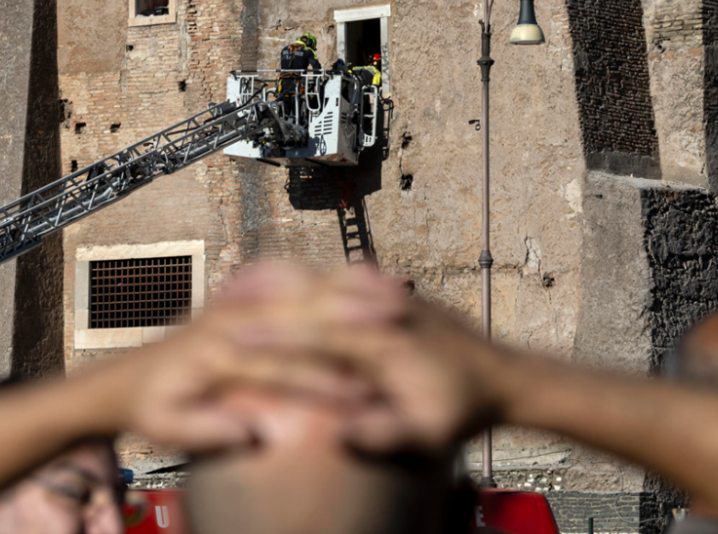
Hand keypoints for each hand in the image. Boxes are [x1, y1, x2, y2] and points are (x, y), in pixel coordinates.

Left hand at [92, 264, 406, 451]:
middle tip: (400, 321)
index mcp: (216, 352)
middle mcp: (229, 317)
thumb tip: (249, 433)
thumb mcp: (169, 428)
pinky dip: (329, 275)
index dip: (325, 383)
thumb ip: (208, 430)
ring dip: (350, 288)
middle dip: (353, 316)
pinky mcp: (243, 293)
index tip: (365, 396)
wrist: (130, 377)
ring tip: (396, 293)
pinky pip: (293, 276)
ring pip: (305, 286)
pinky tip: (365, 275)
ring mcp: (236, 299)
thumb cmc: (154, 407)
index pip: (281, 366)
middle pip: (303, 313)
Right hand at [237, 269, 519, 454]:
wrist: (504, 376)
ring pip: (321, 286)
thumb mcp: (430, 433)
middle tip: (213, 316)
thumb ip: (386, 432)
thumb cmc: (464, 408)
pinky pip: (339, 283)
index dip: (269, 338)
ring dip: (279, 292)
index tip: (230, 341)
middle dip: (260, 310)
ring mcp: (388, 299)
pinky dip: (306, 285)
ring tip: (232, 296)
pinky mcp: (390, 298)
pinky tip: (279, 289)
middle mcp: (384, 310)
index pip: (315, 333)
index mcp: (387, 342)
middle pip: (309, 302)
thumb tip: (341, 434)